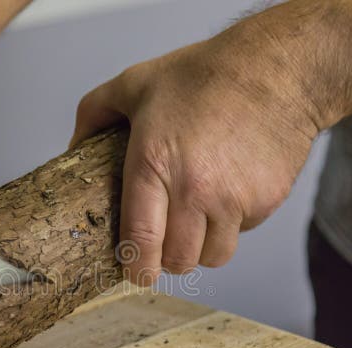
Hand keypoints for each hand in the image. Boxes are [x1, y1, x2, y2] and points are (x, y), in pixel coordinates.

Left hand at [70, 27, 317, 284]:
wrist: (278, 69)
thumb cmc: (205, 75)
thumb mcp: (135, 83)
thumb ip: (94, 114)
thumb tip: (73, 148)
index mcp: (154, 164)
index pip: (142, 241)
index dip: (136, 268)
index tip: (134, 273)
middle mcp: (194, 189)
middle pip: (179, 261)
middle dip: (168, 260)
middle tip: (165, 245)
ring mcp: (234, 199)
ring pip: (213, 256)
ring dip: (201, 247)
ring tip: (195, 221)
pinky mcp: (265, 201)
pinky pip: (242, 232)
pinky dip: (232, 224)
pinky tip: (227, 192)